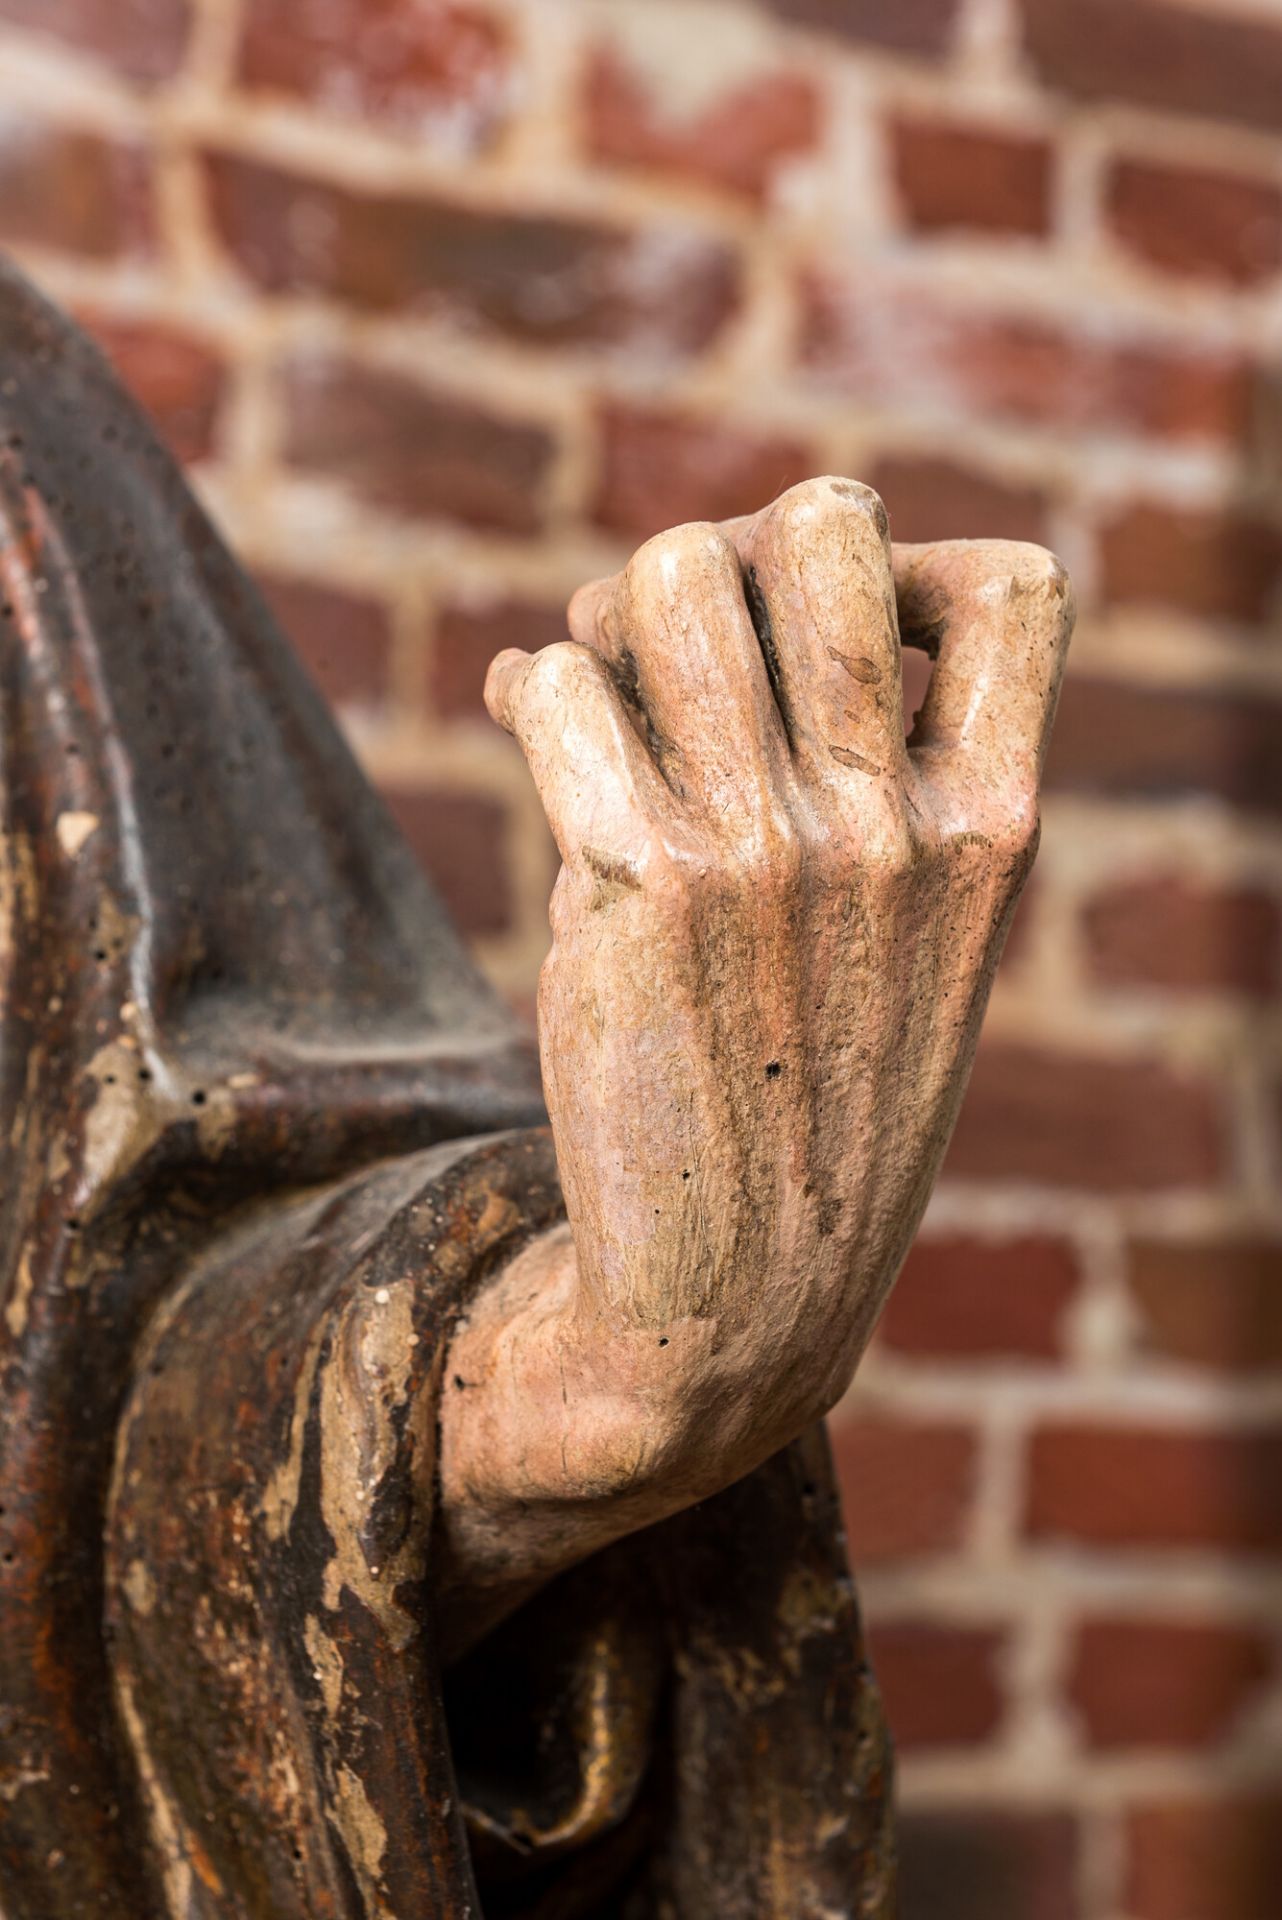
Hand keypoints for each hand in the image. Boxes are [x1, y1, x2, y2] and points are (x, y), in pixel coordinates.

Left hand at [441, 478, 1072, 1617]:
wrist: (732, 1305)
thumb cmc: (819, 1106)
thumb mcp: (922, 951)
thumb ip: (895, 787)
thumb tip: (755, 597)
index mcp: (994, 834)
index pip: (1018, 589)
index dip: (915, 565)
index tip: (836, 628)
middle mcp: (894, 827)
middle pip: (825, 528)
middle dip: (733, 546)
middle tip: (676, 628)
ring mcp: (766, 854)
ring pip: (667, 582)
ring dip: (608, 609)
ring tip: (588, 673)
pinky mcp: (633, 891)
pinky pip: (558, 688)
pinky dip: (530, 685)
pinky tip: (528, 715)